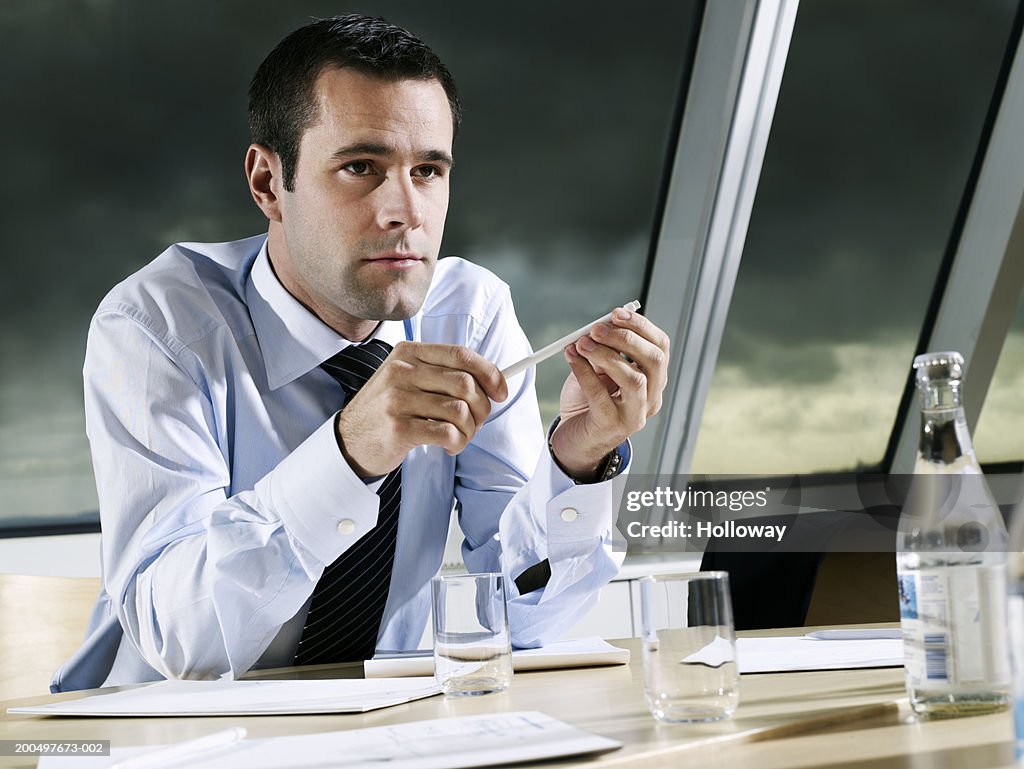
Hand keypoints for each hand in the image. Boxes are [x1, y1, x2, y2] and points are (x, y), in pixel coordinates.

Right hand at [335, 342, 507, 477]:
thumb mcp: (406, 379)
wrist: (348, 441)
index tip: (501, 392)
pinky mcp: (398, 428)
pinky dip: (457, 443)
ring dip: (469, 431)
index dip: (490, 373)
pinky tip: (448, 446)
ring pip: (460, 411)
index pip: (461, 355)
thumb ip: (441, 374)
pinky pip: (447, 433)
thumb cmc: (387, 411)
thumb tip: (492, 380)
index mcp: (408, 353)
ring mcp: (397, 399)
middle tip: (475, 423)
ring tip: (459, 438)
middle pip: (466, 384)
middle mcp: (401, 371)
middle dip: (481, 409)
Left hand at [549, 307, 669, 480]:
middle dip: (626, 339)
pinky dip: (584, 372)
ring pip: (633, 380)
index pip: (661, 347)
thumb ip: (605, 349)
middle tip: (596, 328)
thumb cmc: (589, 402)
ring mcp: (635, 415)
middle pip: (654, 361)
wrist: (576, 440)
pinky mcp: (612, 426)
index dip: (641, 326)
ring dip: (606, 355)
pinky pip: (600, 395)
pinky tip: (571, 358)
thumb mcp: (601, 370)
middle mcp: (651, 398)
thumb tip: (600, 324)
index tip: (616, 313)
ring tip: (582, 343)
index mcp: (654, 380)